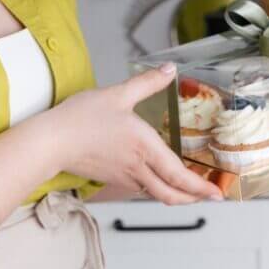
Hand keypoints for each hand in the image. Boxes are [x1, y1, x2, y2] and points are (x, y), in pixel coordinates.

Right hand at [53, 64, 223, 204]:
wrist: (52, 142)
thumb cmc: (81, 120)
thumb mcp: (118, 94)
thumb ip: (147, 83)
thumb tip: (169, 70)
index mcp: (145, 148)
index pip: (180, 176)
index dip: (201, 188)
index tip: (217, 193)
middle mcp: (138, 168)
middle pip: (172, 195)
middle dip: (194, 198)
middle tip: (209, 196)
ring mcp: (126, 177)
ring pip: (158, 195)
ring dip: (177, 196)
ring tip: (190, 191)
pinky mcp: (114, 179)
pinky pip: (142, 189)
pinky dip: (158, 190)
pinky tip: (159, 182)